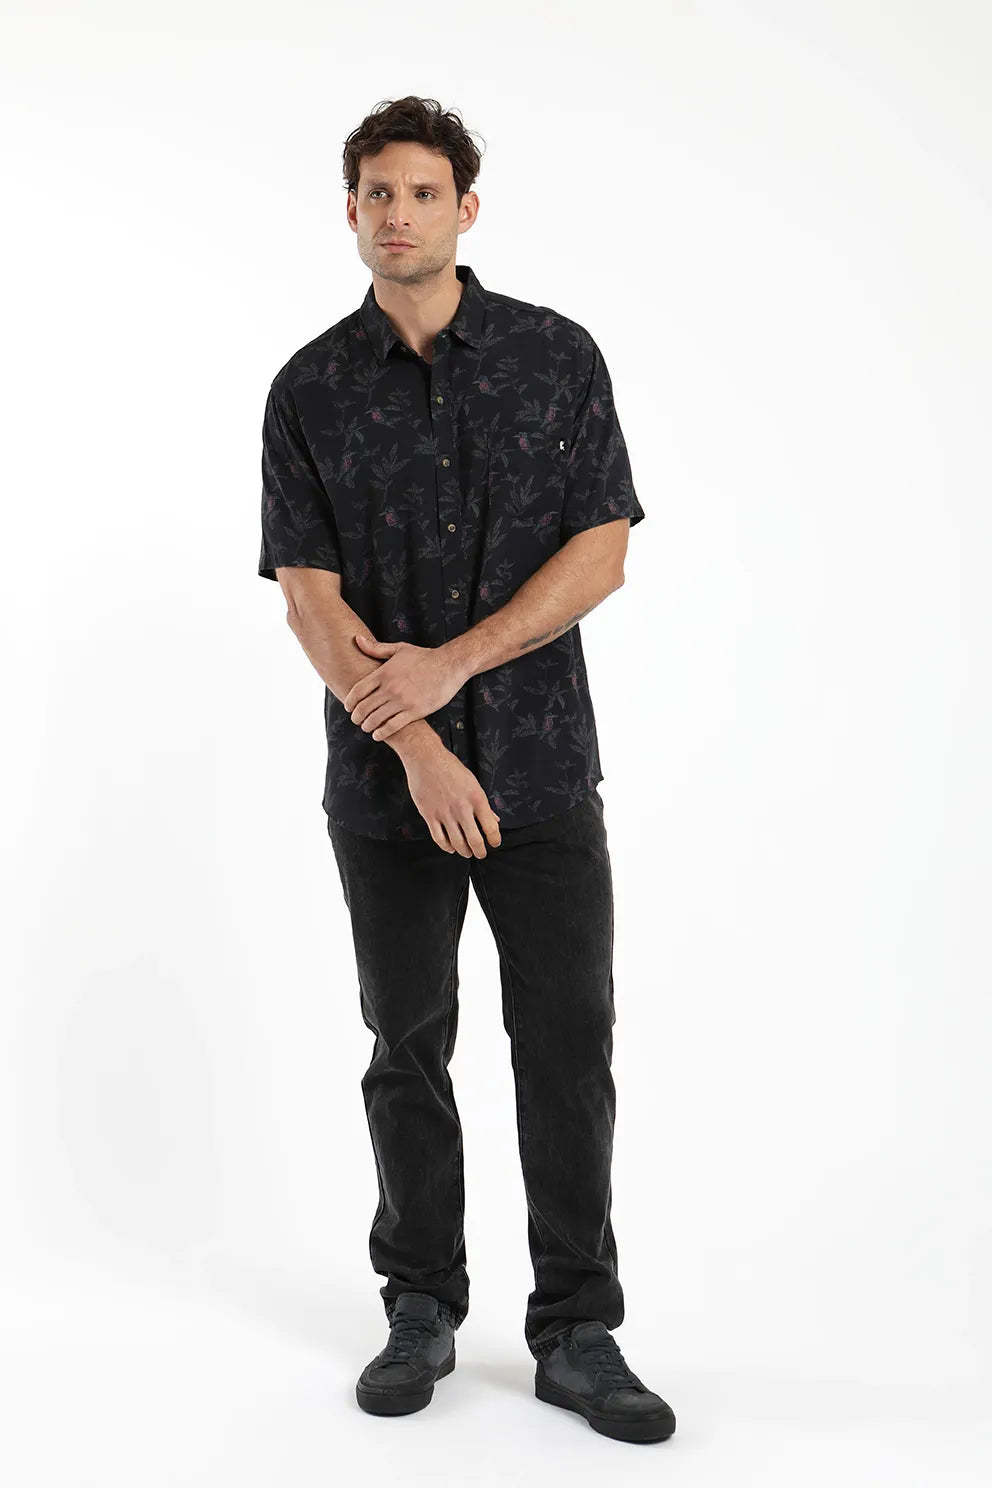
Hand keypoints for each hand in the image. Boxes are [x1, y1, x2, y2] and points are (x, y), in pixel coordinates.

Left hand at [345, 633, 465, 741]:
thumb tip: (357, 639)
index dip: (349, 702)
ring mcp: (402, 701)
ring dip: (367, 726)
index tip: (349, 708)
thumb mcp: (399, 649)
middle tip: (356, 720)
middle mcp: (391, 688)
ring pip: (376, 719)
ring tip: (366, 727)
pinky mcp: (415, 711)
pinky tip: (378, 735)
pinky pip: (393, 726)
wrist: (449, 666)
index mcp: (384, 673)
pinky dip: (382, 733)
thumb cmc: (424, 657)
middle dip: (356, 717)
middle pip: (364, 708)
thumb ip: (376, 648)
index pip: (358, 691)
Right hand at [404, 748, 501, 857]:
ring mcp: (445, 813)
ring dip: (464, 851)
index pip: (491, 827)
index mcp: (476, 798)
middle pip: (474, 840)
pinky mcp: (429, 815)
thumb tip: (494, 818)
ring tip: (466, 852)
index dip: (495, 840)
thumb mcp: (473, 782)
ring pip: (457, 842)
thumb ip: (483, 803)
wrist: (426, 758)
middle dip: (480, 851)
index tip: (495, 843)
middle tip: (481, 853)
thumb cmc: (449, 767)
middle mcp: (462, 808)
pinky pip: (439, 838)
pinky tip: (450, 847)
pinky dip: (446, 846)